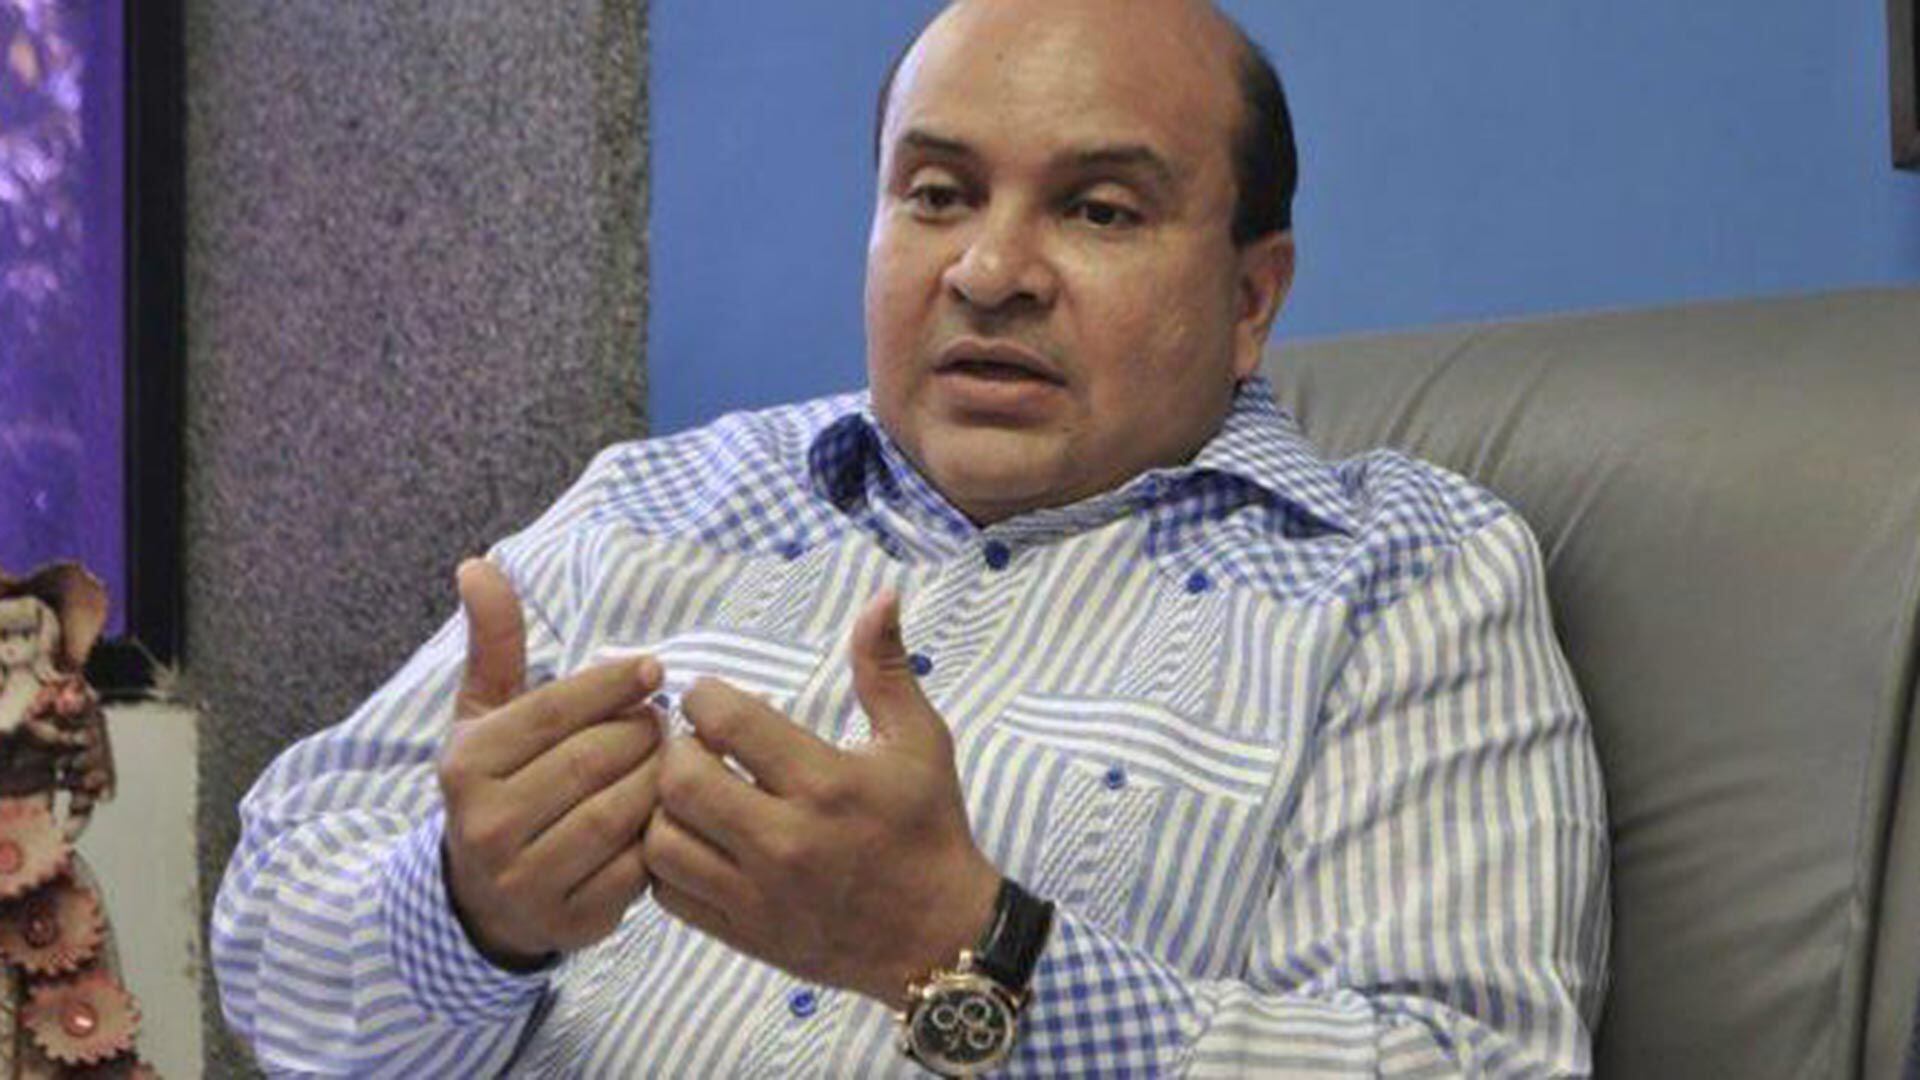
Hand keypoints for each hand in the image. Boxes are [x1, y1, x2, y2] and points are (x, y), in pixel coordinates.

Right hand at [437, 559, 666, 968]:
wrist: (482, 898)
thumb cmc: (499, 784)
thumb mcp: (486, 714)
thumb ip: (494, 642)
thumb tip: (477, 563)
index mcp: (467, 765)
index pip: (556, 710)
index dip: (614, 684)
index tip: (652, 669)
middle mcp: (486, 824)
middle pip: (597, 759)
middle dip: (643, 732)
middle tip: (663, 719)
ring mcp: (525, 879)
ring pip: (621, 811)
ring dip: (660, 779)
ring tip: (670, 758)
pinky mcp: (568, 922)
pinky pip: (637, 868)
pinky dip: (659, 837)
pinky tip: (664, 815)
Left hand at [643, 590, 1000, 1004]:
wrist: (938, 938)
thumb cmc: (928, 828)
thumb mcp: (919, 741)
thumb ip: (886, 667)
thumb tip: (882, 595)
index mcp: (826, 783)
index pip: (727, 722)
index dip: (705, 697)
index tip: (714, 701)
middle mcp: (786, 839)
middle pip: (680, 779)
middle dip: (676, 749)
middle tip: (696, 745)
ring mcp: (758, 893)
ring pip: (661, 838)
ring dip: (663, 806)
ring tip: (691, 793)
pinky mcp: (743, 931)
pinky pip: (666, 892)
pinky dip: (666, 861)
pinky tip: (694, 839)